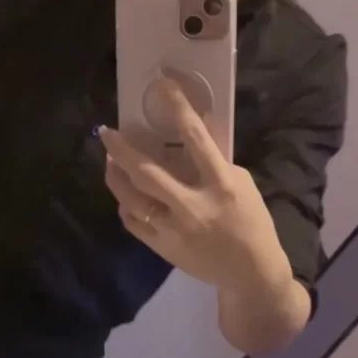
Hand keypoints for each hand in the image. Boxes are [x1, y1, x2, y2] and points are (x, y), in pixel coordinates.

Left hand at [100, 79, 283, 291]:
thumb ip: (214, 164)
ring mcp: (174, 229)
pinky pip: (133, 222)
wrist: (250, 272)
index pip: (195, 137)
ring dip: (116, 176)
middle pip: (146, 172)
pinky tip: (125, 195)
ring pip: (131, 199)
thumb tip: (190, 138)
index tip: (162, 85)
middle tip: (106, 132)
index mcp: (220, 184)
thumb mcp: (242, 185)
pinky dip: (126, 205)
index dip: (177, 107)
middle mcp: (193, 205)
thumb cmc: (251, 222)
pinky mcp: (163, 248)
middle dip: (121, 149)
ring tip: (110, 162)